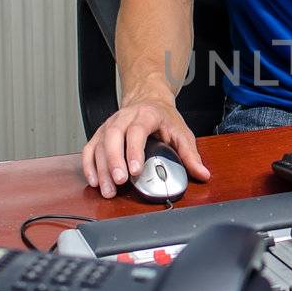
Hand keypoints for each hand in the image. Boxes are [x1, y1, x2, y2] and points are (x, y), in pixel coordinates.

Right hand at [81, 99, 210, 199]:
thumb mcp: (182, 133)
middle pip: (113, 137)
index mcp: (146, 115)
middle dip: (114, 161)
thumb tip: (202, 174)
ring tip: (108, 189)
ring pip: (99, 144)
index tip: (134, 170)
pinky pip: (90, 149)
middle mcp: (124, 118)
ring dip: (101, 169)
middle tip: (119, 182)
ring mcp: (110, 125)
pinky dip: (89, 165)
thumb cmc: (164, 119)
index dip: (134, 150)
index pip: (137, 131)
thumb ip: (190, 155)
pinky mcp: (101, 134)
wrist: (149, 101)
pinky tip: (94, 181)